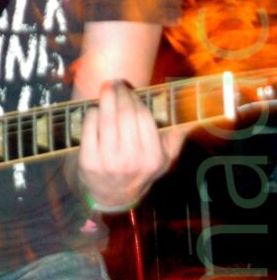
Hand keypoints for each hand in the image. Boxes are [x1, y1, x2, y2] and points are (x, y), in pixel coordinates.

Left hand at [76, 80, 187, 208]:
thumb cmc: (141, 168)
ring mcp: (108, 162)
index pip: (144, 117)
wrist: (113, 196)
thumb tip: (191, 112)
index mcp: (153, 158)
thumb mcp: (164, 158)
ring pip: (106, 119)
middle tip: (116, 83)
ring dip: (105, 98)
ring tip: (106, 88)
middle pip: (125, 115)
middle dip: (119, 94)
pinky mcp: (88, 162)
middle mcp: (131, 161)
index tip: (130, 89)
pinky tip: (95, 109)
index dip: (135, 99)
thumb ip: (177, 135)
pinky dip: (91, 113)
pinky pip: (89, 127)